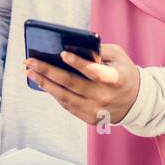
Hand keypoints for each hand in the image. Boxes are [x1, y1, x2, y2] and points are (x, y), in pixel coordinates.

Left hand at [25, 43, 140, 127]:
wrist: (135, 102)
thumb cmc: (123, 72)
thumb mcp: (118, 56)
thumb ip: (98, 50)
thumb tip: (71, 46)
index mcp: (116, 79)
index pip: (94, 72)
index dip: (78, 63)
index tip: (62, 53)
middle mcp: (105, 97)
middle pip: (72, 84)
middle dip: (48, 71)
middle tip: (30, 61)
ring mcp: (96, 110)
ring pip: (65, 97)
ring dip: (44, 83)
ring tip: (30, 72)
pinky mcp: (89, 118)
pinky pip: (67, 105)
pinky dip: (53, 93)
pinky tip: (42, 82)